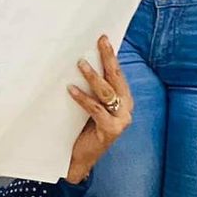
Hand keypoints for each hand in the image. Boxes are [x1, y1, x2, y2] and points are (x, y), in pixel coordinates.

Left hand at [66, 39, 131, 183]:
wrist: (79, 158)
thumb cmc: (82, 128)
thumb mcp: (90, 105)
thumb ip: (92, 89)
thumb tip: (80, 61)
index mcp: (123, 100)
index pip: (117, 74)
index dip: (111, 56)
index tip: (103, 38)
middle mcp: (126, 109)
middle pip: (116, 79)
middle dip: (108, 58)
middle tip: (100, 41)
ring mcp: (120, 120)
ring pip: (107, 92)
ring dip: (93, 76)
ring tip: (80, 63)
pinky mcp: (111, 131)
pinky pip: (96, 109)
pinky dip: (83, 98)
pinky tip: (71, 89)